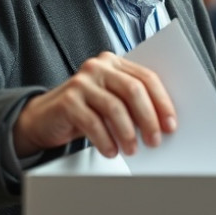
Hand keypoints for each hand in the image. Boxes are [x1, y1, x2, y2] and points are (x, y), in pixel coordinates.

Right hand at [13, 52, 175, 158]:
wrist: (45, 117)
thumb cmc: (85, 109)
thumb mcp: (110, 100)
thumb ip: (132, 102)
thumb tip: (162, 123)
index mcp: (114, 63)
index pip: (146, 78)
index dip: (162, 102)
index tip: (171, 124)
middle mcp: (98, 67)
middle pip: (133, 90)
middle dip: (148, 118)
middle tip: (155, 140)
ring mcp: (81, 82)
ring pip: (115, 107)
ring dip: (128, 132)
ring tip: (132, 149)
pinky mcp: (68, 100)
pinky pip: (93, 122)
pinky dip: (106, 140)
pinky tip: (111, 151)